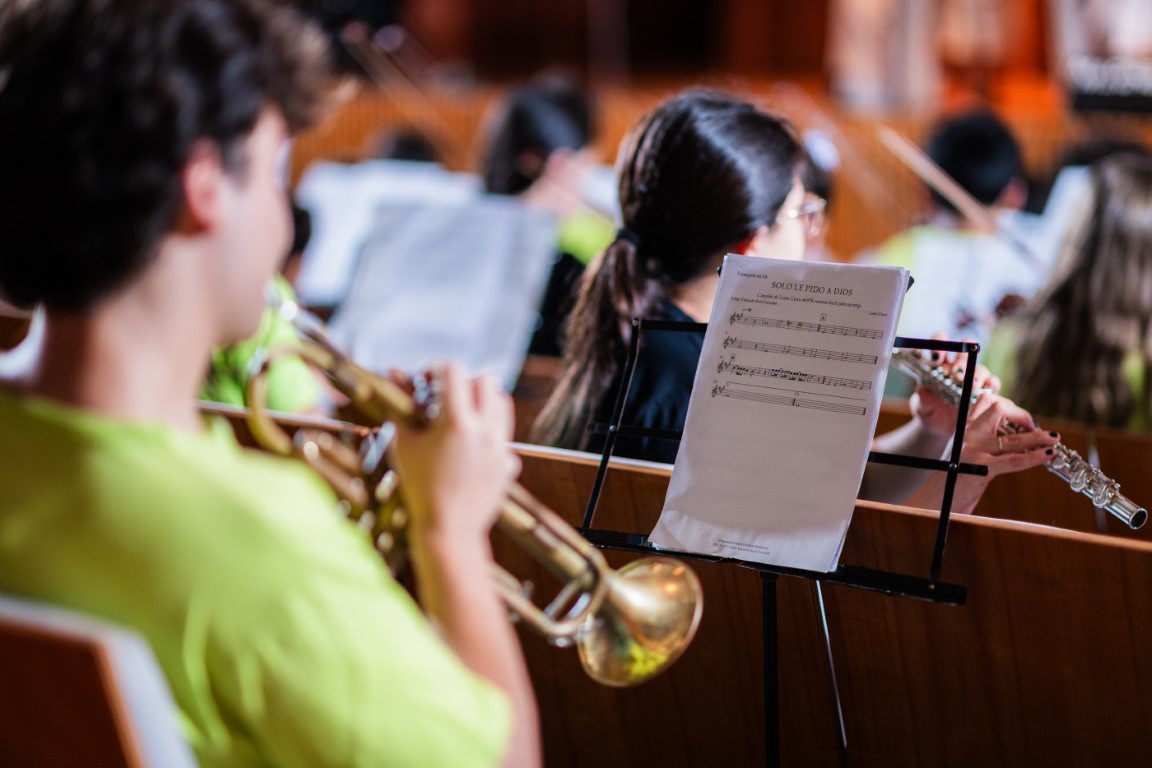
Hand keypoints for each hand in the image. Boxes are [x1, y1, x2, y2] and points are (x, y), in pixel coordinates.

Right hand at [389, 363, 519, 541]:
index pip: (455, 370)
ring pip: (502, 404)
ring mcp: (502, 447)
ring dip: (483, 402)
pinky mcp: (510, 464)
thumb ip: (401, 407)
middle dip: (465, 382)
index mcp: (458, 422)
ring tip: (461, 418)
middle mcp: (486, 430)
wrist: (448, 532)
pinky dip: (487, 435)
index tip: (427, 379)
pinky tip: (468, 452)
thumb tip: (393, 374)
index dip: (438, 368)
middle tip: (446, 397)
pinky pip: (502, 436)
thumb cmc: (419, 488)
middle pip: (487, 380)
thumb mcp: (404, 446)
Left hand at [910, 338, 1001, 437]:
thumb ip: (922, 398)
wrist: (940, 428)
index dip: (940, 344)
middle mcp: (957, 367)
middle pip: (965, 351)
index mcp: (938, 364)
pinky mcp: (984, 391)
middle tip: (957, 373)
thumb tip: (921, 390)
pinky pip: (992, 383)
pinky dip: (992, 384)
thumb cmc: (928, 412)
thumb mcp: (922, 406)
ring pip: (980, 367)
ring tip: (972, 385)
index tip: (938, 357)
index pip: (940, 343)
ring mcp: (972, 378)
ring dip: (977, 374)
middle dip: (962, 360)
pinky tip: (989, 388)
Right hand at [945, 392, 1060, 514]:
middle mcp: (968, 435)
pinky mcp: (982, 469)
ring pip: (1012, 438)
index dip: (1010, 407)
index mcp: (964, 429)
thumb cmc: (949, 482)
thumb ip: (978, 443)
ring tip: (1054, 439)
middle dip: (1024, 416)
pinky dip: (1034, 456)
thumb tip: (1005, 439)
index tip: (1023, 420)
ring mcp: (974, 451)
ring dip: (1038, 437)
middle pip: (999, 409)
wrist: (932, 502)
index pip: (986, 402)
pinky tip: (1046, 455)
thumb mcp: (961, 454)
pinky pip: (1014, 460)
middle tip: (1037, 428)